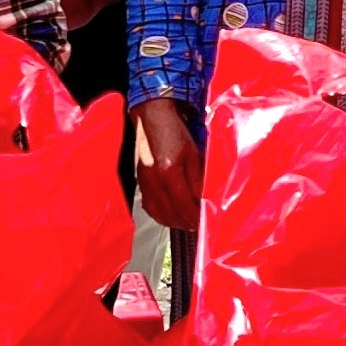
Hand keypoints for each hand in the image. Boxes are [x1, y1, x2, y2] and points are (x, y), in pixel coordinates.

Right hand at [134, 99, 205, 230]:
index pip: (184, 205)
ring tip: (187, 223)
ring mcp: (145, 184)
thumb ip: (198, 179)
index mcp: (169, 172)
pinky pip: (150, 208)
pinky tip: (171, 216)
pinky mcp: (140, 183)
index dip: (195, 217)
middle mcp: (154, 182)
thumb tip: (204, 200)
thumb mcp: (193, 153)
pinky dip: (161, 216)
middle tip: (198, 226)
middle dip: (187, 222)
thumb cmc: (174, 132)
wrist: (152, 119)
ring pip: (159, 214)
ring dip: (175, 222)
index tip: (205, 223)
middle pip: (172, 213)